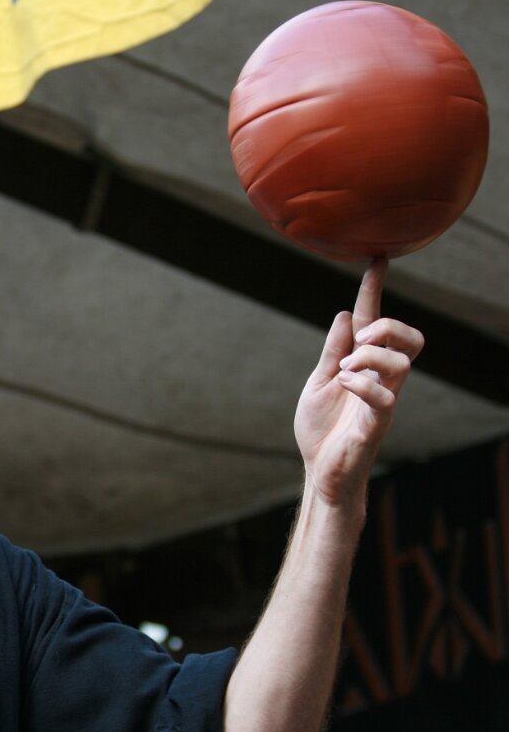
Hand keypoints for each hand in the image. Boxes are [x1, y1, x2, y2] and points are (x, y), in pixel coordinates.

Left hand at [294, 259, 423, 505]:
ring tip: (344, 369)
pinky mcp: (377, 424)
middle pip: (411, 339)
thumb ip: (333, 351)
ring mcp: (383, 401)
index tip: (377, 260)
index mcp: (364, 366)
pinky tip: (345, 383)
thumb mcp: (319, 382)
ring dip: (371, 355)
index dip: (374, 291)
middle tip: (362, 336)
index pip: (374, 321)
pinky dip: (363, 382)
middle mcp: (381, 380)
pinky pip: (386, 396)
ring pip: (402, 362)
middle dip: (391, 326)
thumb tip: (343, 316)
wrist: (321, 471)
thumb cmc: (321, 430)